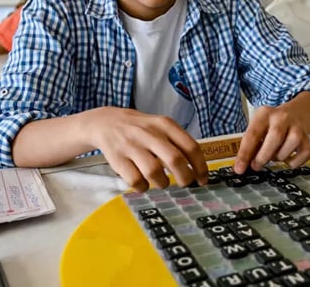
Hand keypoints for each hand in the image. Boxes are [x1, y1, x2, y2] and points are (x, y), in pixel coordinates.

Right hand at [89, 107, 207, 191]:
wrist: (106, 122)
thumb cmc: (142, 129)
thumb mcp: (162, 127)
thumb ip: (179, 143)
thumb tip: (198, 169)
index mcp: (165, 125)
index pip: (191, 147)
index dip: (200, 167)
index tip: (203, 180)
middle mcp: (149, 133)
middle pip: (175, 160)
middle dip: (185, 177)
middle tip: (185, 184)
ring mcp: (132, 145)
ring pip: (154, 172)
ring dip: (163, 183)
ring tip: (162, 182)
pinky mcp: (117, 158)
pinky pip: (135, 180)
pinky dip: (143, 187)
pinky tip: (144, 184)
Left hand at [234, 106, 309, 173]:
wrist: (296, 113)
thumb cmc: (271, 125)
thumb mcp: (258, 127)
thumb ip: (251, 144)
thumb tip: (242, 165)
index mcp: (264, 114)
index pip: (253, 134)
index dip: (245, 153)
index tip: (240, 168)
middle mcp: (282, 117)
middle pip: (275, 136)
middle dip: (264, 156)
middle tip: (256, 166)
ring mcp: (297, 127)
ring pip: (291, 143)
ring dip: (280, 156)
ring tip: (274, 157)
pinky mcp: (307, 138)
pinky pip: (304, 153)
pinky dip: (294, 162)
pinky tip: (287, 159)